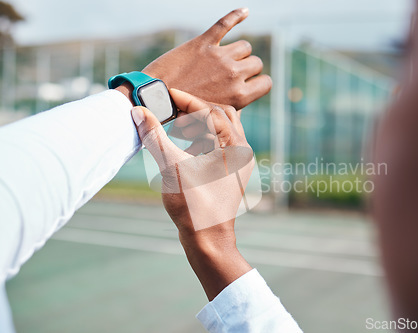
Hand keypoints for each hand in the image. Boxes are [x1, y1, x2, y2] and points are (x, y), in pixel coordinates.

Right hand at [130, 89, 252, 299]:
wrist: (207, 241)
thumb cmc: (194, 207)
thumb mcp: (172, 167)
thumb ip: (155, 137)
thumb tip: (139, 112)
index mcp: (235, 147)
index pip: (211, 111)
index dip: (186, 100)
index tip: (166, 94)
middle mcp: (241, 151)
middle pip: (221, 115)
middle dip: (195, 111)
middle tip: (172, 113)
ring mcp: (237, 163)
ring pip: (221, 130)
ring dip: (198, 125)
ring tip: (176, 130)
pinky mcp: (229, 172)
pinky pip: (218, 145)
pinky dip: (201, 140)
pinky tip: (182, 147)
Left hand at [142, 8, 271, 109]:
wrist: (156, 99)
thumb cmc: (183, 113)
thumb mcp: (215, 117)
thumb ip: (232, 106)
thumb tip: (242, 100)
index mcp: (239, 96)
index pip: (266, 83)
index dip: (258, 82)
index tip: (249, 83)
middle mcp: (233, 75)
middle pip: (256, 62)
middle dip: (247, 67)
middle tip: (231, 74)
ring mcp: (219, 57)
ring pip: (244, 46)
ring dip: (238, 51)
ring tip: (226, 57)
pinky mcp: (203, 43)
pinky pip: (226, 23)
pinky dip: (237, 15)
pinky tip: (245, 12)